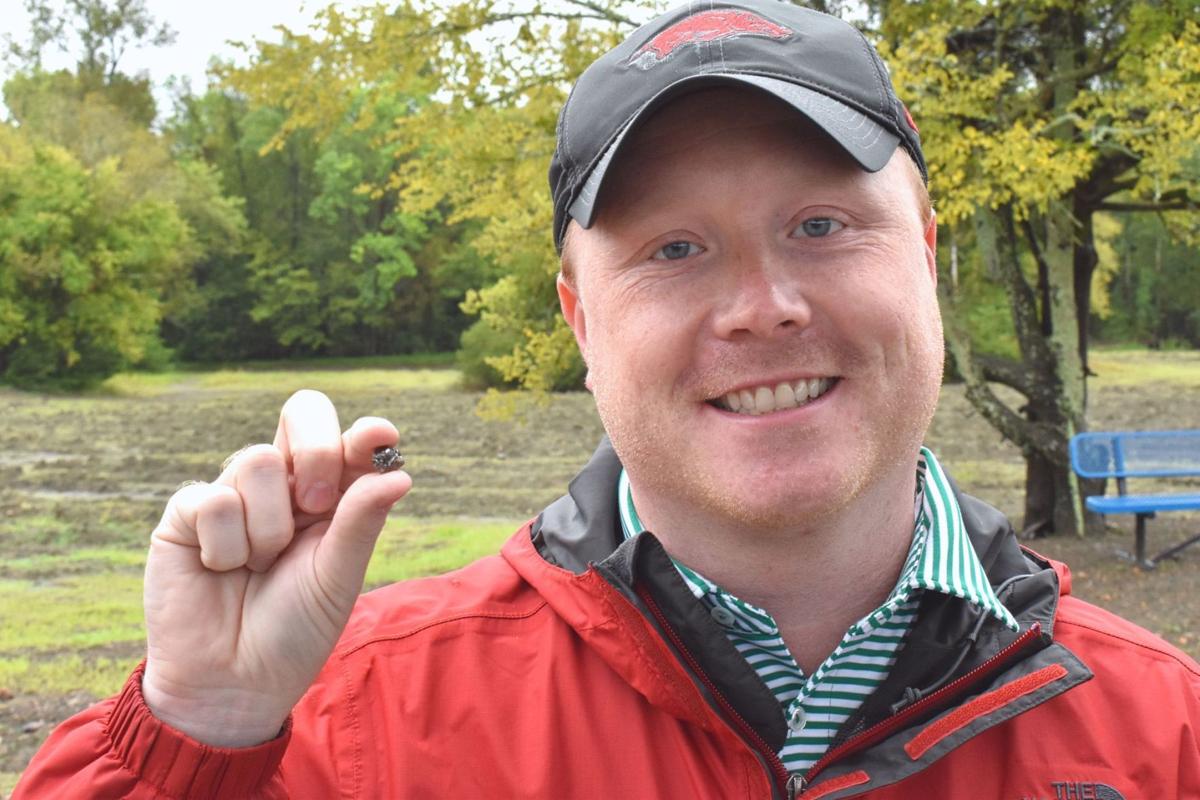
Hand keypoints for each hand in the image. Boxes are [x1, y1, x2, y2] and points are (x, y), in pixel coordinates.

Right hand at [141, 390, 411, 746]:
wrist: (233, 683)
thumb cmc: (294, 631)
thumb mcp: (337, 579)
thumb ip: (361, 522)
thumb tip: (400, 474)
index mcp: (330, 495)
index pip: (346, 440)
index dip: (363, 433)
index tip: (381, 437)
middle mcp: (284, 484)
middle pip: (302, 414)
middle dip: (315, 453)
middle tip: (316, 505)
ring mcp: (235, 492)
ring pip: (256, 461)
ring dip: (268, 528)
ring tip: (259, 567)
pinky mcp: (186, 512)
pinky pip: (213, 500)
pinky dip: (225, 547)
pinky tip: (220, 571)